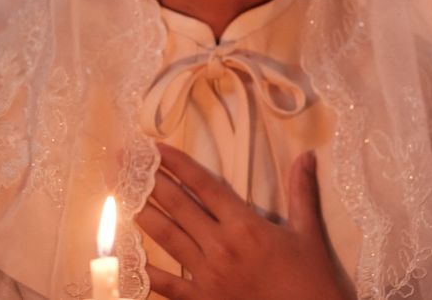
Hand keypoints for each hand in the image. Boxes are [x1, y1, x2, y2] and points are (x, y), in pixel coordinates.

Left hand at [137, 144, 350, 299]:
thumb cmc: (311, 280)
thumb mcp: (309, 234)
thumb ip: (302, 192)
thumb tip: (307, 156)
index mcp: (246, 225)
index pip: (204, 185)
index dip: (177, 163)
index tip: (155, 147)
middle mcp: (221, 246)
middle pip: (178, 205)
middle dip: (149, 180)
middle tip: (123, 160)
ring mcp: (208, 275)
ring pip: (167, 237)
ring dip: (142, 213)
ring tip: (120, 193)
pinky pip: (167, 284)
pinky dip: (145, 270)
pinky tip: (126, 256)